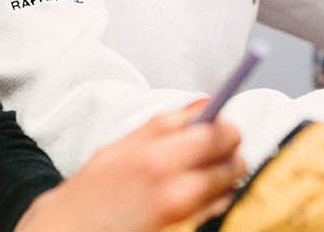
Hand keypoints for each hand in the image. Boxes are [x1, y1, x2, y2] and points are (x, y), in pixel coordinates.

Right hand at [17, 103, 247, 231]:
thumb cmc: (92, 192)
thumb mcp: (120, 148)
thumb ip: (165, 125)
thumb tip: (205, 104)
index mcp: (153, 154)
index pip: (215, 130)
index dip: (225, 127)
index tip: (223, 128)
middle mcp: (170, 181)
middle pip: (231, 157)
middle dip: (231, 152)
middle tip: (219, 153)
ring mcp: (179, 209)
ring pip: (230, 183)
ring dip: (227, 176)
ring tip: (205, 175)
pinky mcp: (183, 227)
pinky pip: (218, 208)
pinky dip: (217, 199)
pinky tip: (199, 198)